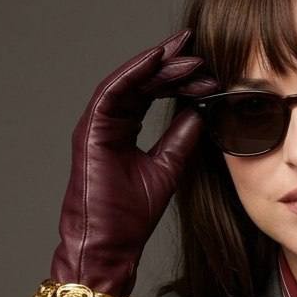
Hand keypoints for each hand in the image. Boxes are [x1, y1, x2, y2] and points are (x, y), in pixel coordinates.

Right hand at [49, 27, 217, 296]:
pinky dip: (134, 72)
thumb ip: (182, 137)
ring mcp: (97, 124)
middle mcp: (109, 122)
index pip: (152, 93)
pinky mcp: (89, 130)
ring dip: (157, 65)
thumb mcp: (168, 168)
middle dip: (171, 64)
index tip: (207, 68)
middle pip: (142, 82)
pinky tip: (157, 59)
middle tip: (199, 50)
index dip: (178, 78)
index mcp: (124, 129)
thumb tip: (203, 109)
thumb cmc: (130, 217)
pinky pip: (112, 91)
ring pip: (129, 81)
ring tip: (186, 52)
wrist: (110, 245)